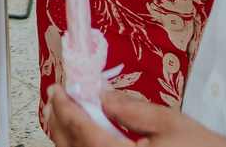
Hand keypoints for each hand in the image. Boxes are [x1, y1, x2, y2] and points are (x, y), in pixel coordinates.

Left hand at [46, 86, 225, 146]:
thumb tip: (101, 96)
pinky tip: (84, 134)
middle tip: (57, 97)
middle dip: (61, 121)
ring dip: (68, 135)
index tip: (57, 90)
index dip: (66, 108)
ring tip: (66, 112)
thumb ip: (130, 108)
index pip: (83, 132)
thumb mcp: (168, 122)